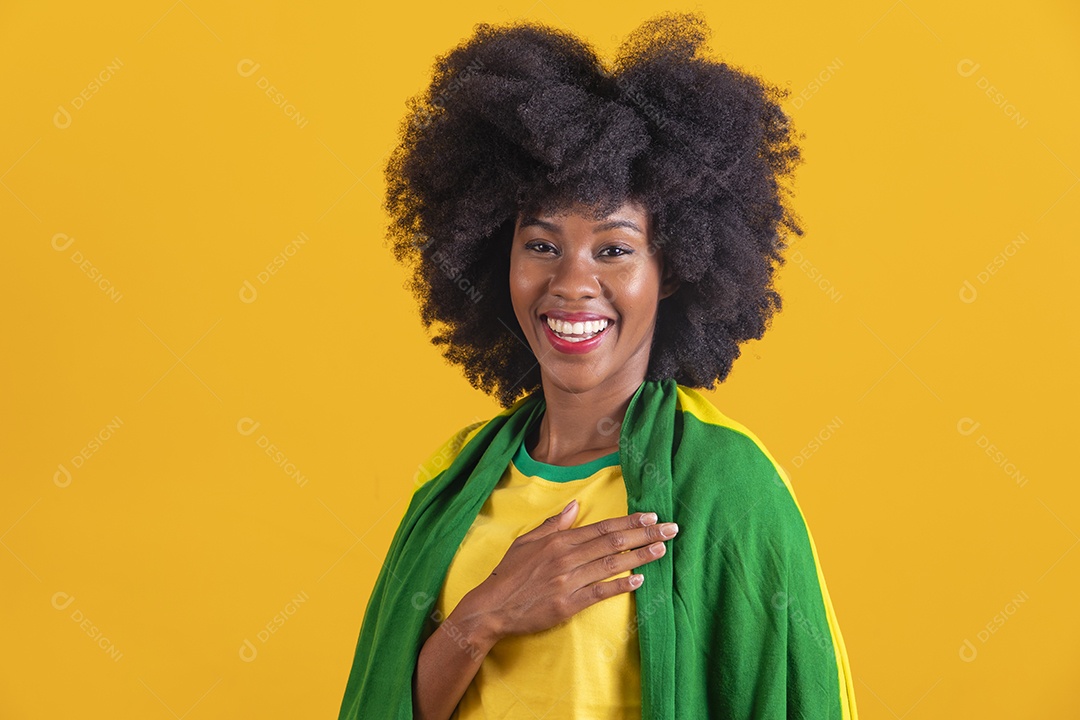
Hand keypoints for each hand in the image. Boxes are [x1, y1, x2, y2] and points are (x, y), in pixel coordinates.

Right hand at [461, 499, 677, 640]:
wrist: (492, 607)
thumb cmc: (509, 574)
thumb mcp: (527, 541)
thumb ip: (554, 523)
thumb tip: (576, 505)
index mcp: (559, 541)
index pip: (602, 527)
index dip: (629, 521)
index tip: (651, 515)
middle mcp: (566, 558)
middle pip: (613, 542)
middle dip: (644, 534)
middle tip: (670, 529)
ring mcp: (568, 581)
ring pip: (611, 565)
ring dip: (640, 556)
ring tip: (662, 550)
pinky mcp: (568, 604)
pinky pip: (600, 592)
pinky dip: (620, 585)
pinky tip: (639, 580)